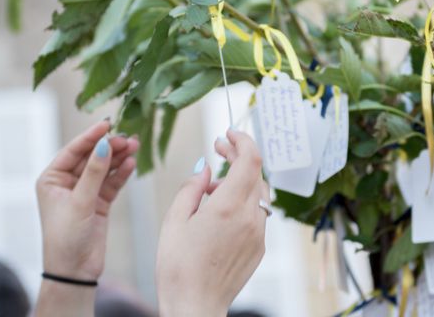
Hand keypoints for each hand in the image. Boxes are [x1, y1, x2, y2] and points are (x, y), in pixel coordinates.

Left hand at [35, 120, 137, 316]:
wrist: (75, 271)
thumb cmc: (66, 237)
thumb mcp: (79, 202)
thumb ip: (94, 173)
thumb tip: (104, 144)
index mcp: (52, 179)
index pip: (73, 151)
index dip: (91, 137)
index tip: (108, 124)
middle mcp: (67, 182)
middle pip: (92, 157)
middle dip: (110, 147)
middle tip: (128, 138)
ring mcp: (85, 191)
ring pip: (104, 167)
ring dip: (118, 157)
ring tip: (134, 146)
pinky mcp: (100, 201)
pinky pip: (112, 182)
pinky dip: (121, 173)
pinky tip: (131, 164)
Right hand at [156, 129, 269, 316]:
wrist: (195, 308)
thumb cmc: (178, 268)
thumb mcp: (174, 221)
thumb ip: (192, 188)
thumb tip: (206, 169)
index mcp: (227, 208)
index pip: (250, 160)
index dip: (242, 140)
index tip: (228, 134)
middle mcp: (249, 218)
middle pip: (256, 172)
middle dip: (239, 155)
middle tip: (219, 149)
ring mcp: (258, 233)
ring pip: (258, 192)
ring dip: (241, 179)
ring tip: (213, 186)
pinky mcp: (259, 247)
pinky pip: (257, 213)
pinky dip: (243, 201)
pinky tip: (221, 210)